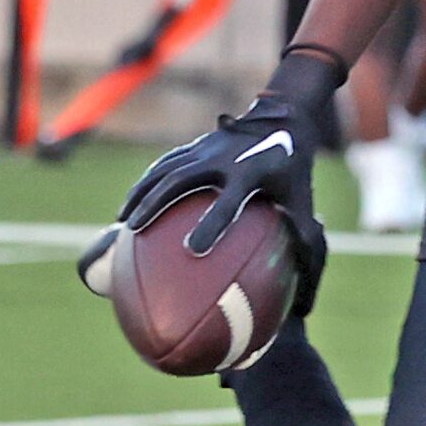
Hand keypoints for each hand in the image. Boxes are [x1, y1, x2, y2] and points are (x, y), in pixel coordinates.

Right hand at [118, 51, 337, 314]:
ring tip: (121, 220)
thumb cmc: (296, 173)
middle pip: (181, 178)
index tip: (194, 250)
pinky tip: (131, 204)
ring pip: (166, 168)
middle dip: (156, 202)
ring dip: (141, 192)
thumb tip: (304, 309)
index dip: (212, 224)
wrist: (285, 117)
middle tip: (133, 231)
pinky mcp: (197, 145)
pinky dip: (146, 182)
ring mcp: (207, 147)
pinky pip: (165, 164)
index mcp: (253, 173)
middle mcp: (224, 158)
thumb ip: (304, 251)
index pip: (229, 201)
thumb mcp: (304, 206)